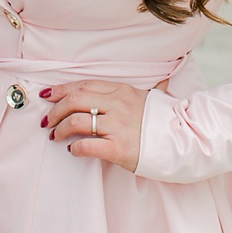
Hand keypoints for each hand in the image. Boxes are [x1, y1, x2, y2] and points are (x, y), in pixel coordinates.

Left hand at [39, 78, 169, 172]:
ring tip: (55, 135)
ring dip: (60, 128)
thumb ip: (151, 89)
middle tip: (46, 119)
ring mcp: (117, 125)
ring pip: (77, 121)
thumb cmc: (167, 121)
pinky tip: (72, 150)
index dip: (62, 89)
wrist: (184, 142)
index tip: (47, 95)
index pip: (84, 85)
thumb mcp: (154, 99)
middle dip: (56, 109)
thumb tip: (163, 81)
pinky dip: (75, 148)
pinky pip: (88, 146)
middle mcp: (117, 104)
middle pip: (75, 100)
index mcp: (121, 91)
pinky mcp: (119, 148)